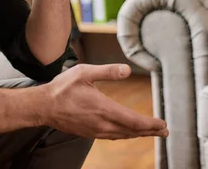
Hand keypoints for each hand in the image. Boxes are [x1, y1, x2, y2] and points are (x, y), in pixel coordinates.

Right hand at [42, 64, 168, 139]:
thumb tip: (127, 70)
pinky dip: (125, 135)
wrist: (43, 106)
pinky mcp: (89, 133)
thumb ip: (107, 71)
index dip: (151, 124)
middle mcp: (102, 123)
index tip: (163, 124)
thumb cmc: (63, 88)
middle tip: (164, 131)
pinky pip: (112, 136)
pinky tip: (127, 132)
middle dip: (150, 131)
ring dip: (138, 134)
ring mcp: (95, 131)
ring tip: (150, 132)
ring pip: (122, 135)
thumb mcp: (85, 73)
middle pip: (132, 131)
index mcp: (104, 108)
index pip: (134, 121)